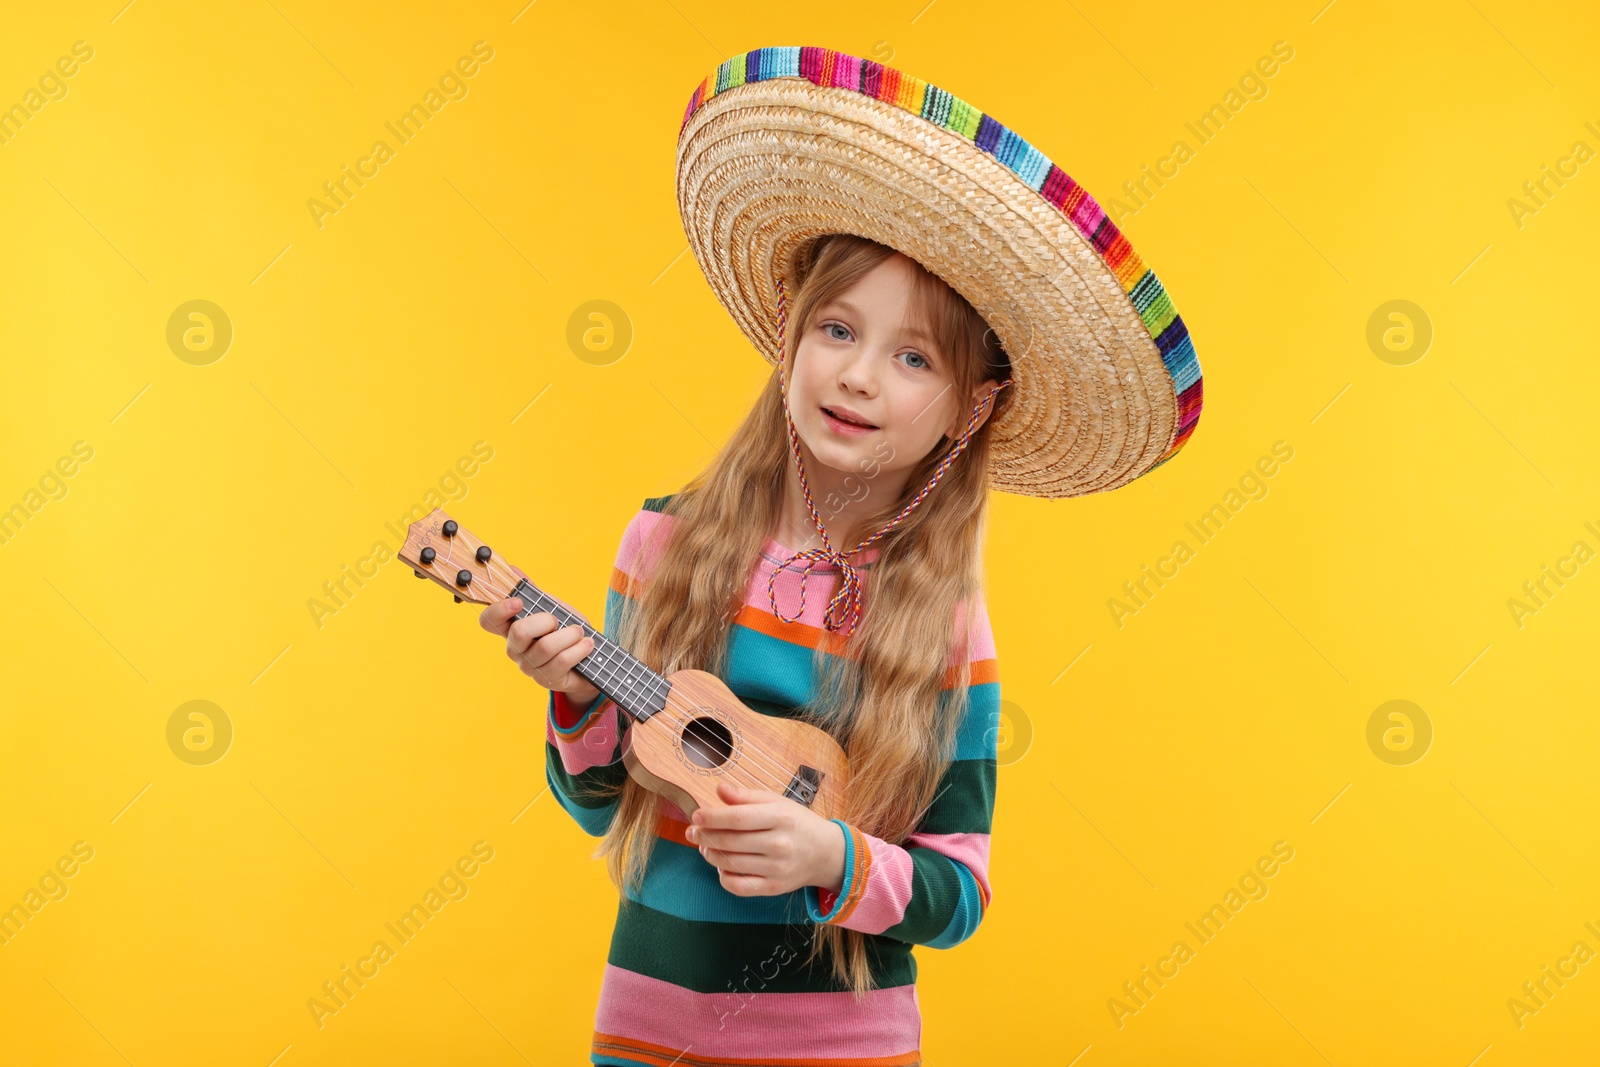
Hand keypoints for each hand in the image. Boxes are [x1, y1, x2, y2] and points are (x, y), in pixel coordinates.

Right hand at [478, 596, 600, 707]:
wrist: (590, 657)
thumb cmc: (565, 630)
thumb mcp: (551, 607)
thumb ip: (533, 592)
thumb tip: (513, 569)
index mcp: (511, 629)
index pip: (488, 621)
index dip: (498, 610)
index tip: (518, 601)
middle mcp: (516, 650)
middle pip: (519, 632)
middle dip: (545, 620)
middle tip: (558, 620)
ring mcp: (530, 667)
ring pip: (545, 647)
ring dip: (569, 635)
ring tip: (579, 632)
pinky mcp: (547, 680)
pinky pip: (562, 661)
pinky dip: (579, 648)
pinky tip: (587, 644)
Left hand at [686, 780, 846, 896]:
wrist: (826, 853)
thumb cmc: (796, 823)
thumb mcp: (776, 802)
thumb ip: (746, 797)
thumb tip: (719, 789)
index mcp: (780, 818)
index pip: (738, 818)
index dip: (712, 817)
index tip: (696, 815)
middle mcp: (780, 844)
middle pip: (731, 842)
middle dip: (705, 837)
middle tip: (692, 832)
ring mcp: (777, 869)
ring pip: (732, 864)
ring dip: (711, 855)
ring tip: (705, 847)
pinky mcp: (774, 888)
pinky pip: (740, 887)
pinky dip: (723, 877)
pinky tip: (721, 866)